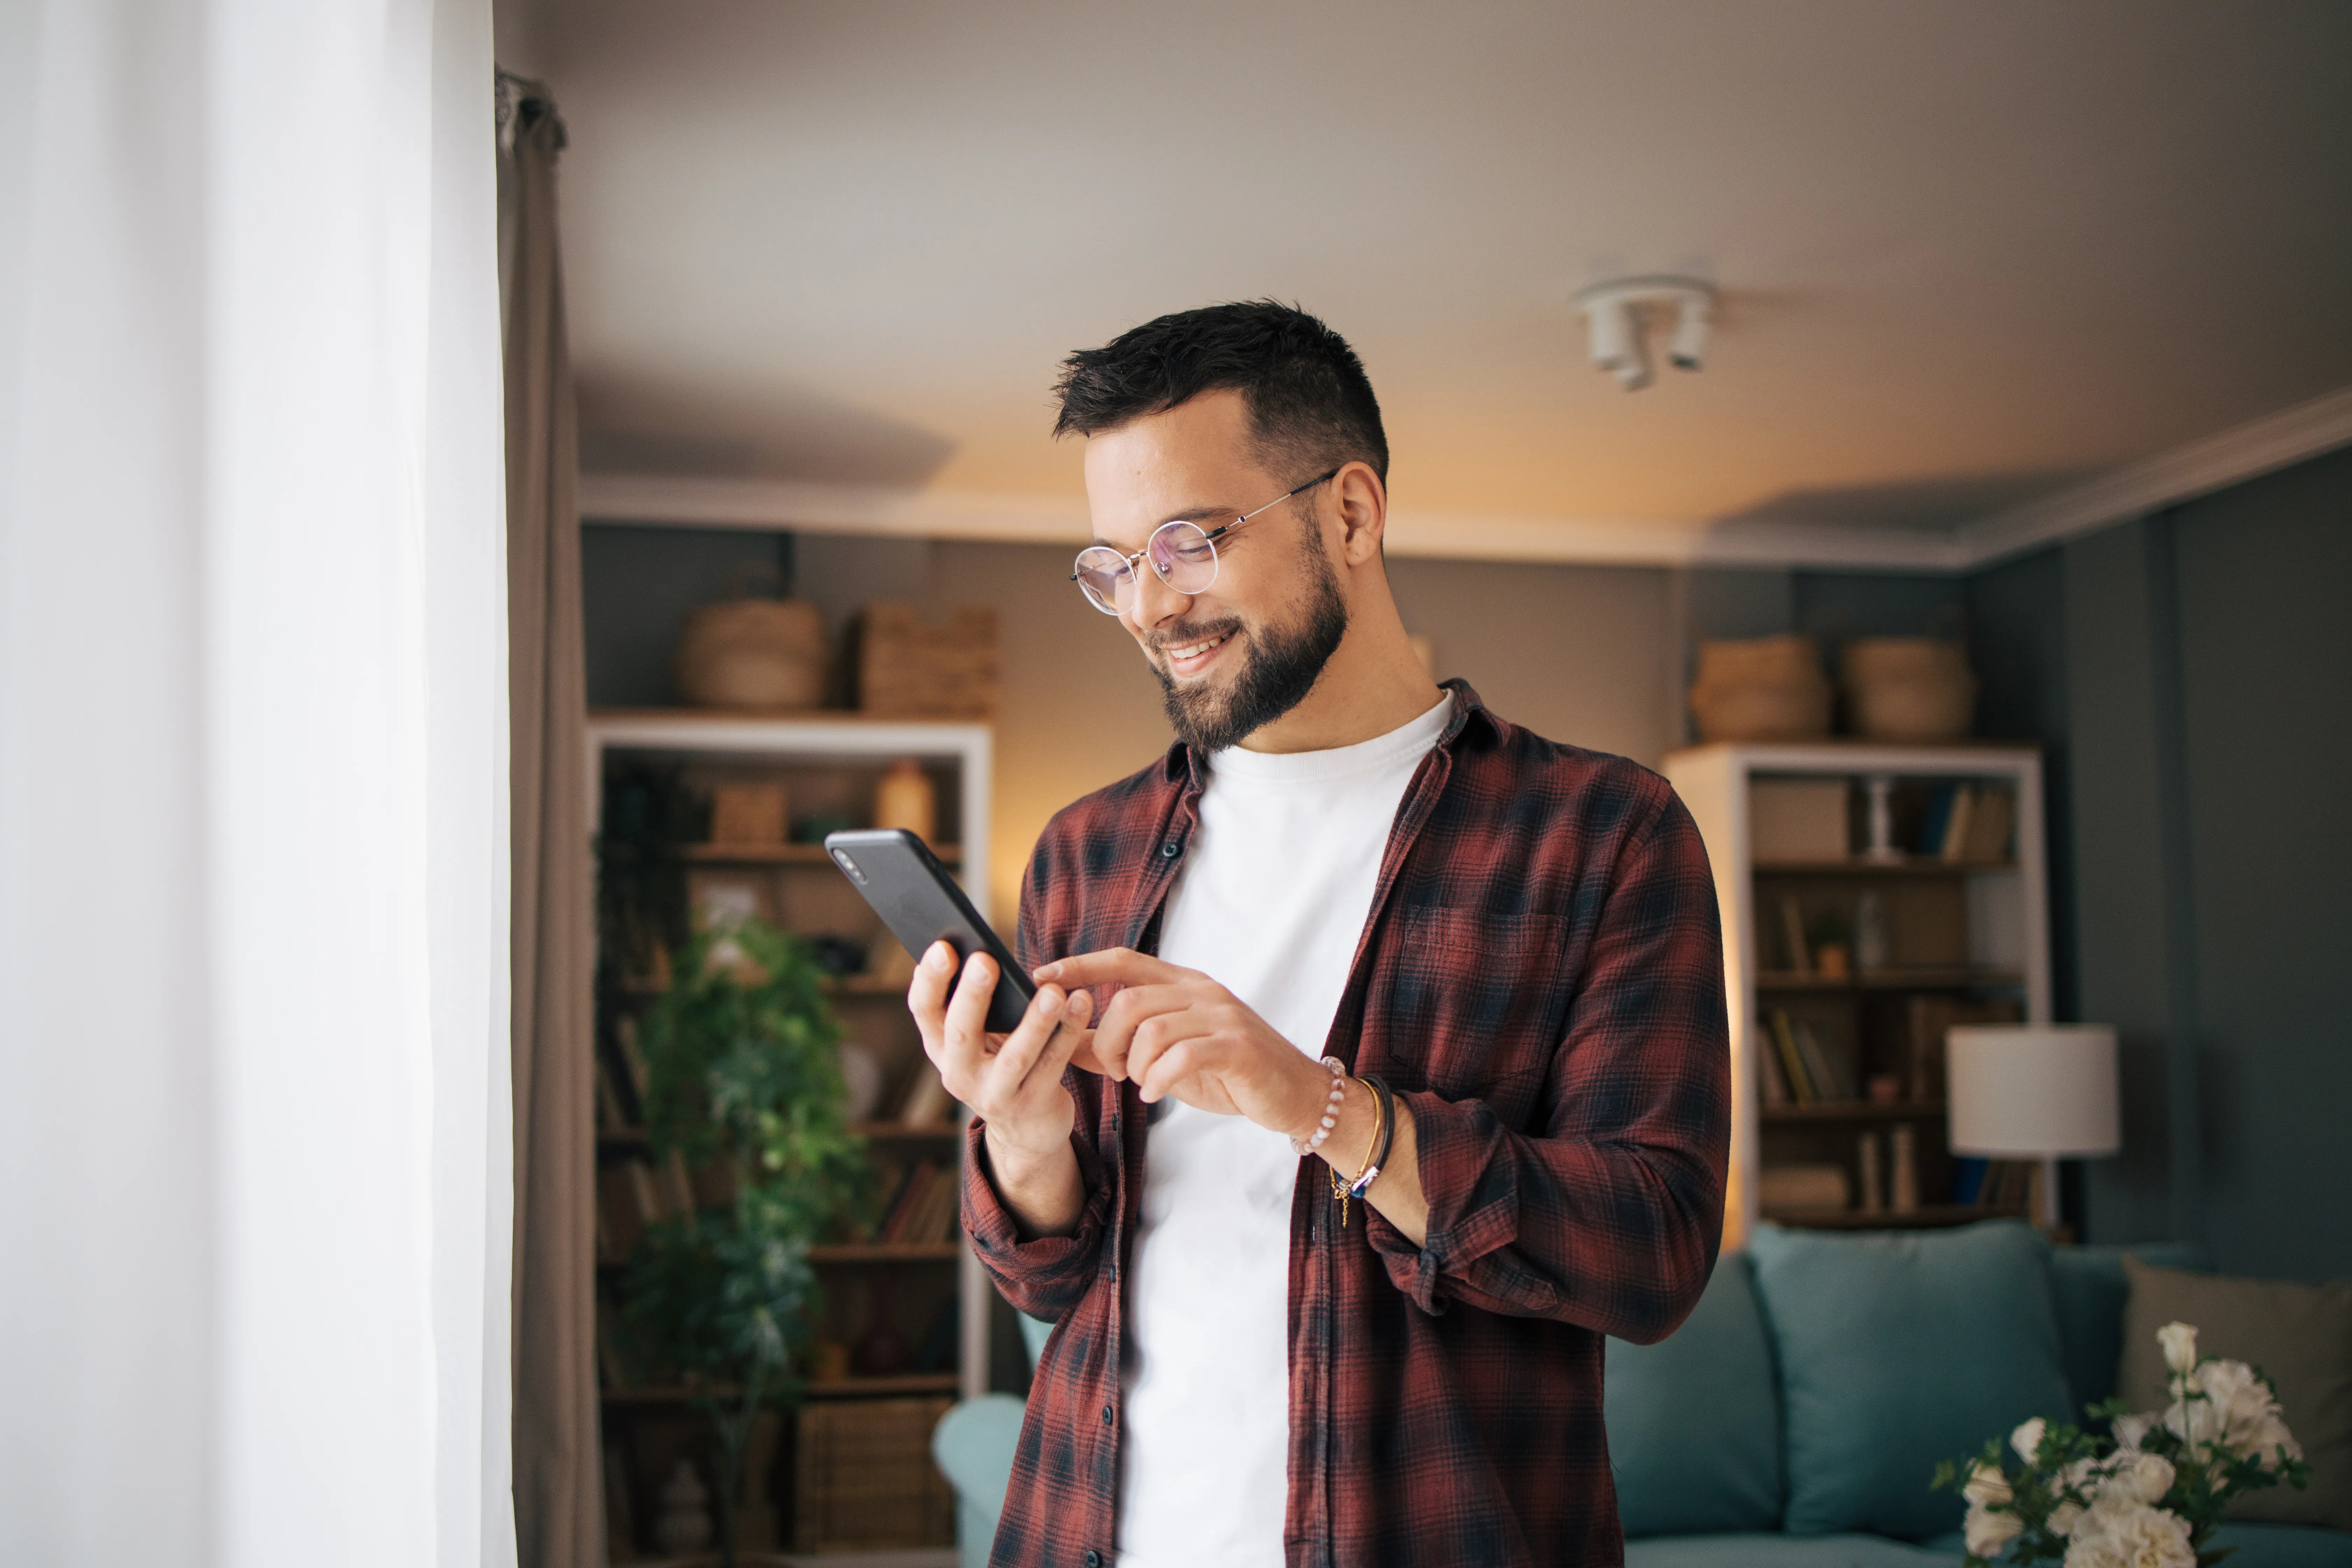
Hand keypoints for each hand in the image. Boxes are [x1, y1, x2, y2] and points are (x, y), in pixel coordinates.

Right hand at [907, 941, 1094, 1162]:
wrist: (1026, 1129)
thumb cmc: (1000, 1061)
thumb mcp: (976, 1039)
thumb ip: (970, 1003)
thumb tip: (966, 947)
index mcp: (940, 1047)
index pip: (924, 1010)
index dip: (930, 979)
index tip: (944, 947)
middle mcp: (958, 1074)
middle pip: (961, 1033)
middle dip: (973, 996)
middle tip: (986, 960)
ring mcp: (994, 1094)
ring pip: (1015, 1056)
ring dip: (1035, 1022)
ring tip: (1053, 992)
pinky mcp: (1031, 1104)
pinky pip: (1053, 1064)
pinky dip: (1068, 1033)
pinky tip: (1081, 1003)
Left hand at [1031, 949, 1327, 1140]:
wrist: (1292, 1094)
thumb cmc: (1225, 1073)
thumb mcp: (1165, 1056)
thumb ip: (1118, 1045)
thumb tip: (1062, 1040)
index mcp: (1183, 984)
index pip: (1123, 960)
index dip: (1080, 966)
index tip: (1041, 976)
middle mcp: (1201, 991)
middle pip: (1128, 999)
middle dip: (1105, 1039)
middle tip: (1112, 1070)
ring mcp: (1222, 1016)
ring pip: (1151, 1028)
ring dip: (1132, 1063)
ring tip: (1140, 1082)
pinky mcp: (1238, 1047)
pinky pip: (1182, 1056)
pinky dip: (1158, 1079)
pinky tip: (1155, 1094)